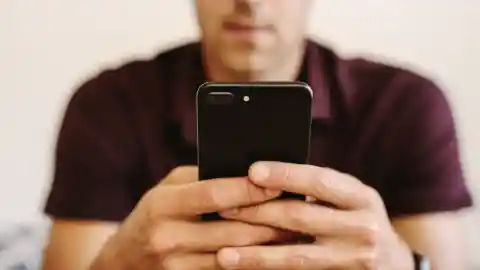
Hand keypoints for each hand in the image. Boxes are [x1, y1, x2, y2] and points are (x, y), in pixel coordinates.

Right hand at [90, 166, 293, 269]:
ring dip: (268, 245)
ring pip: (236, 256)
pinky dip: (251, 262)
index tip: (277, 184)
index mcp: (162, 205)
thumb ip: (202, 179)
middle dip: (270, 221)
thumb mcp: (167, 188)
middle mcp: (169, 237)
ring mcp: (177, 267)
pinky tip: (270, 253)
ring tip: (295, 233)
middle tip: (300, 211)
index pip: (214, 194)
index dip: (249, 189)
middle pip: (232, 230)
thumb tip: (246, 173)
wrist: (124, 262)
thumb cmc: (152, 214)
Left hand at [217, 162, 414, 269]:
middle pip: (300, 218)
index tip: (252, 171)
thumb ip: (318, 191)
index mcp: (362, 198)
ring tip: (223, 255)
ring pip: (295, 257)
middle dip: (257, 213)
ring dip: (256, 255)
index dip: (285, 175)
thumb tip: (262, 179)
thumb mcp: (350, 200)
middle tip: (222, 208)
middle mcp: (363, 228)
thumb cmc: (359, 221)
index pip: (320, 181)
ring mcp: (354, 260)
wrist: (394, 265)